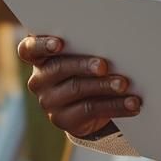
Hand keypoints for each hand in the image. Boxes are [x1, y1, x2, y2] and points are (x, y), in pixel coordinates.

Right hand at [17, 34, 141, 138]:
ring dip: (104, 86)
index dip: (41, 45)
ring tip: (124, 84)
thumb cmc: (85, 68)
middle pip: (58, 68)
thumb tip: (114, 40)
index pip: (28, 49)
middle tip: (104, 66)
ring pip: (77, 89)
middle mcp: (39, 80)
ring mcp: (49, 102)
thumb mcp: (81, 55)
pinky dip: (115, 105)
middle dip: (84, 65)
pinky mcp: (64, 120)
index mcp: (38, 58)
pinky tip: (131, 103)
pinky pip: (90, 110)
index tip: (59, 43)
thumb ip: (86, 46)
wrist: (87, 107)